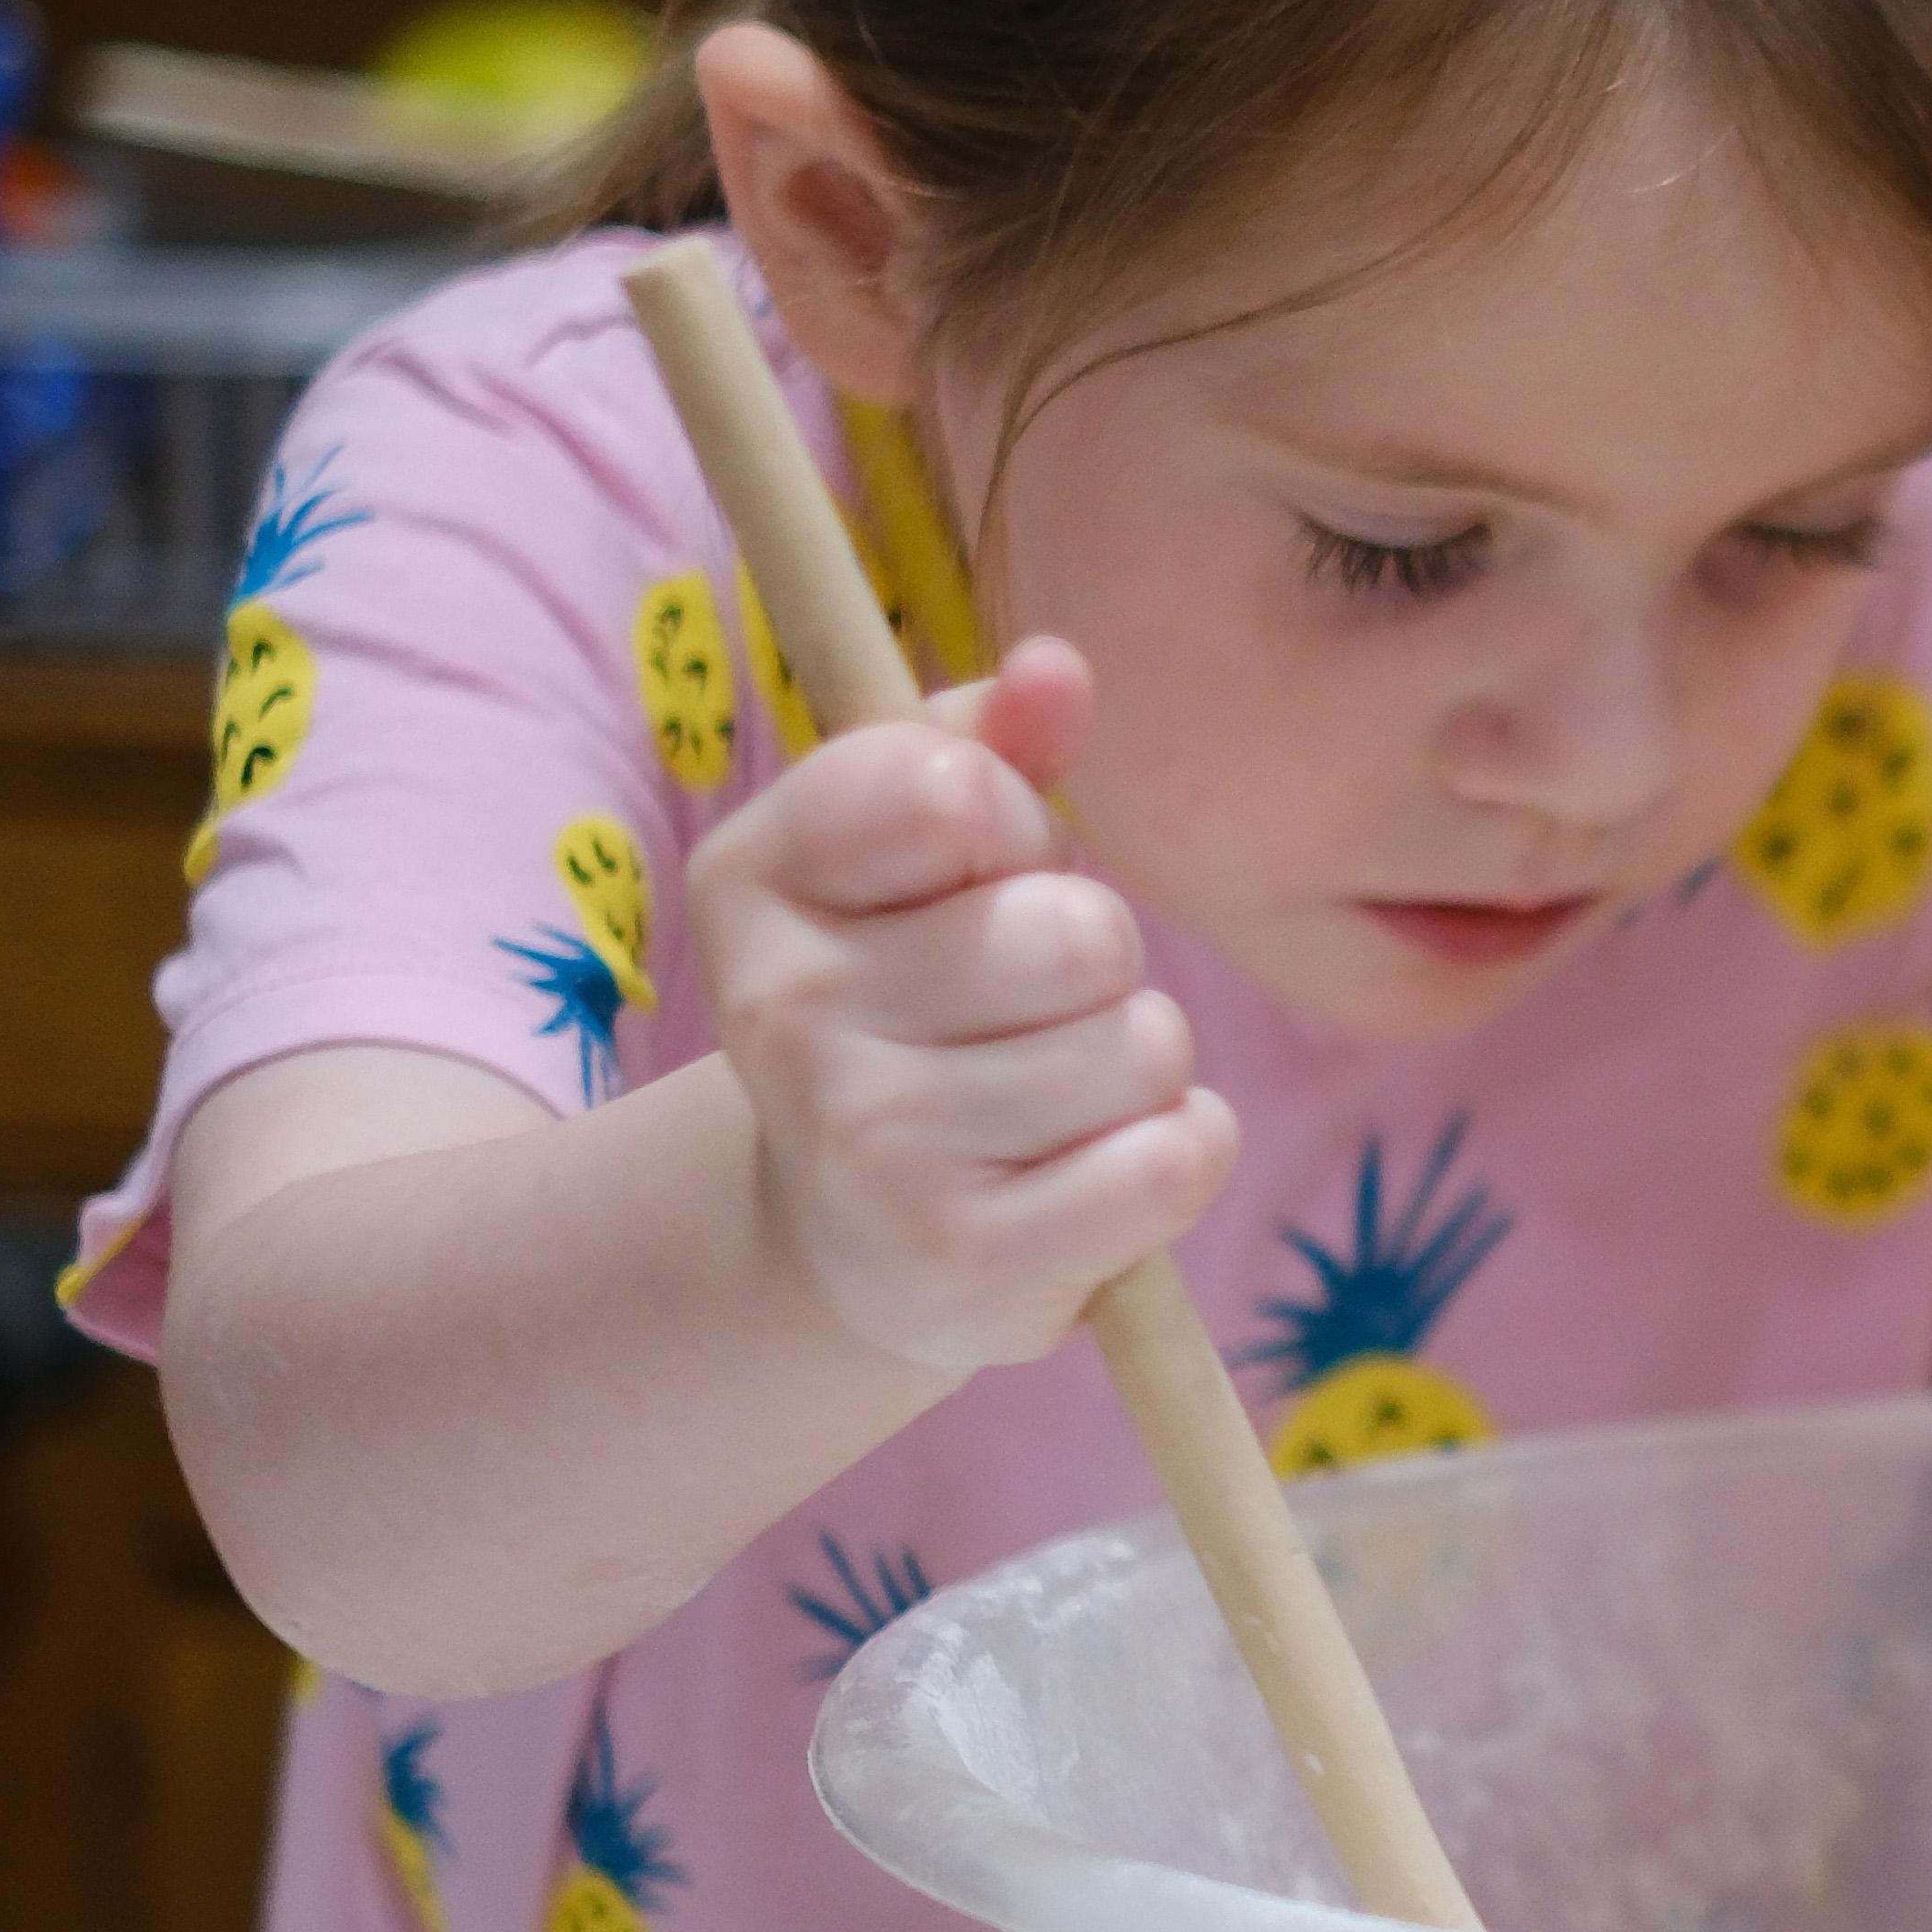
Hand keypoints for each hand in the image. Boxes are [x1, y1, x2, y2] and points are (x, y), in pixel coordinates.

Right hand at [691, 637, 1230, 1374]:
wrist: (859, 1233)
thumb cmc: (922, 1003)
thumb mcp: (925, 859)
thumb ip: (988, 747)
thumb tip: (1056, 669)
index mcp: (753, 879)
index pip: (953, 787)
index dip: (1012, 824)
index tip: (975, 874)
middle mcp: (784, 1014)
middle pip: (1080, 930)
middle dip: (1100, 963)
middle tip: (1028, 1013)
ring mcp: (868, 1148)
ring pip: (1143, 1046)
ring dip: (1142, 1066)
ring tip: (1056, 1100)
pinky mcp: (966, 1261)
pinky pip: (1175, 1160)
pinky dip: (1179, 1152)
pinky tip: (1100, 1172)